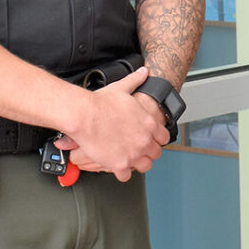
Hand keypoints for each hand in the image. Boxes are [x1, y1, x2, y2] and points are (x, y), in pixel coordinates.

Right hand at [58, 66, 166, 180]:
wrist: (85, 115)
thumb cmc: (101, 103)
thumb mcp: (123, 88)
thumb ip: (136, 80)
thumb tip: (143, 72)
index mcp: (149, 123)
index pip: (163, 137)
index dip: (157, 138)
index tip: (152, 139)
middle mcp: (144, 140)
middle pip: (156, 153)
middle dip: (149, 152)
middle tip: (140, 150)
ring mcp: (133, 154)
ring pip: (144, 166)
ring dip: (138, 163)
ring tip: (131, 160)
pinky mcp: (119, 164)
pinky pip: (126, 175)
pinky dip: (123, 173)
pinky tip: (118, 167)